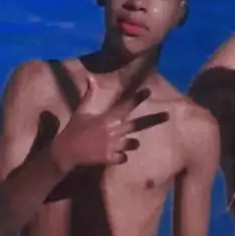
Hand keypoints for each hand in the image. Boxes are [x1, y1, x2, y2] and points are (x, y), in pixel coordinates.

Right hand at [51, 75, 167, 171]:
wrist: (66, 151)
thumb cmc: (75, 129)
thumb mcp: (81, 110)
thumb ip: (89, 95)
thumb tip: (90, 77)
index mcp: (108, 118)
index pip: (126, 105)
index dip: (138, 98)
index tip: (148, 91)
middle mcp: (114, 131)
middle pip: (138, 125)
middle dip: (154, 120)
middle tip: (168, 115)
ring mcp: (114, 146)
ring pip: (133, 143)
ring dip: (131, 142)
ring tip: (126, 141)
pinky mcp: (110, 158)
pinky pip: (124, 157)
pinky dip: (121, 156)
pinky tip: (114, 154)